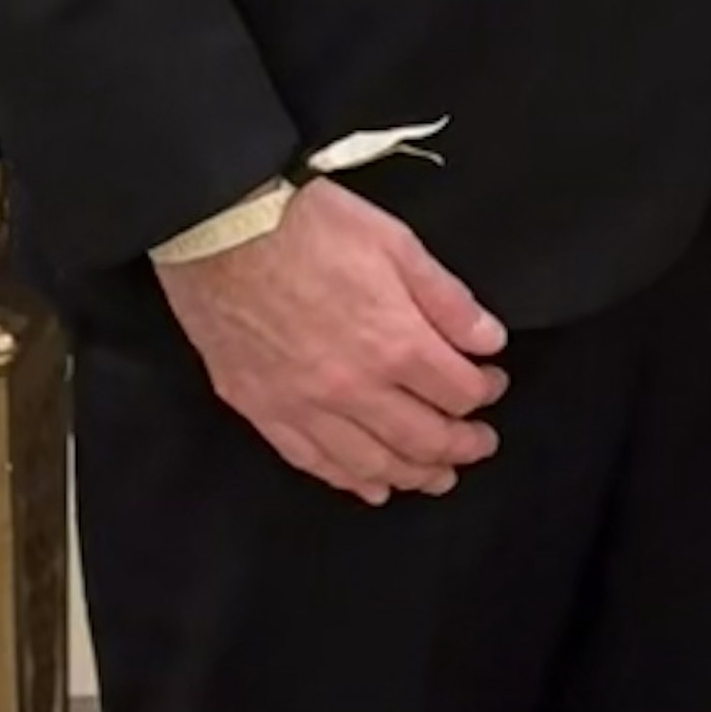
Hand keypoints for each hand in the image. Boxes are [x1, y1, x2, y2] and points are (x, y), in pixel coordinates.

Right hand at [164, 181, 505, 500]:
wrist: (220, 227)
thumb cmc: (305, 225)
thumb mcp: (395, 242)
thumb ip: (447, 299)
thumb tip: (488, 340)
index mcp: (394, 343)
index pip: (460, 392)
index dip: (486, 391)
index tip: (490, 383)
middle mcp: (353, 388)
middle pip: (424, 439)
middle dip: (463, 446)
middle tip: (479, 444)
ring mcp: (304, 405)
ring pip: (373, 463)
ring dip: (414, 475)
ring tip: (437, 476)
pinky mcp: (262, 409)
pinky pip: (314, 462)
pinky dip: (349, 481)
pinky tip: (371, 486)